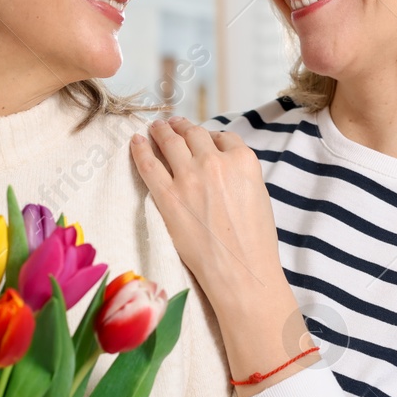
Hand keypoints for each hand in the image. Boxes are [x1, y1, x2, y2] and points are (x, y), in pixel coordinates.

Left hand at [130, 116, 315, 394]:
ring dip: (161, 131)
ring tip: (155, 128)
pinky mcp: (167, 196)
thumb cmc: (255, 242)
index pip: (223, 136)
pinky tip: (136, 141)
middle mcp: (215, 161)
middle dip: (182, 127)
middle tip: (172, 124)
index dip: (210, 136)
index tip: (201, 138)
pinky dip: (141, 148)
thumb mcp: (259, 196)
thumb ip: (240, 174)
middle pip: (194, 133)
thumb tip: (222, 167)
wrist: (242, 272)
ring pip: (171, 141)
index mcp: (243, 160)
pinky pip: (148, 163)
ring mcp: (189, 177)